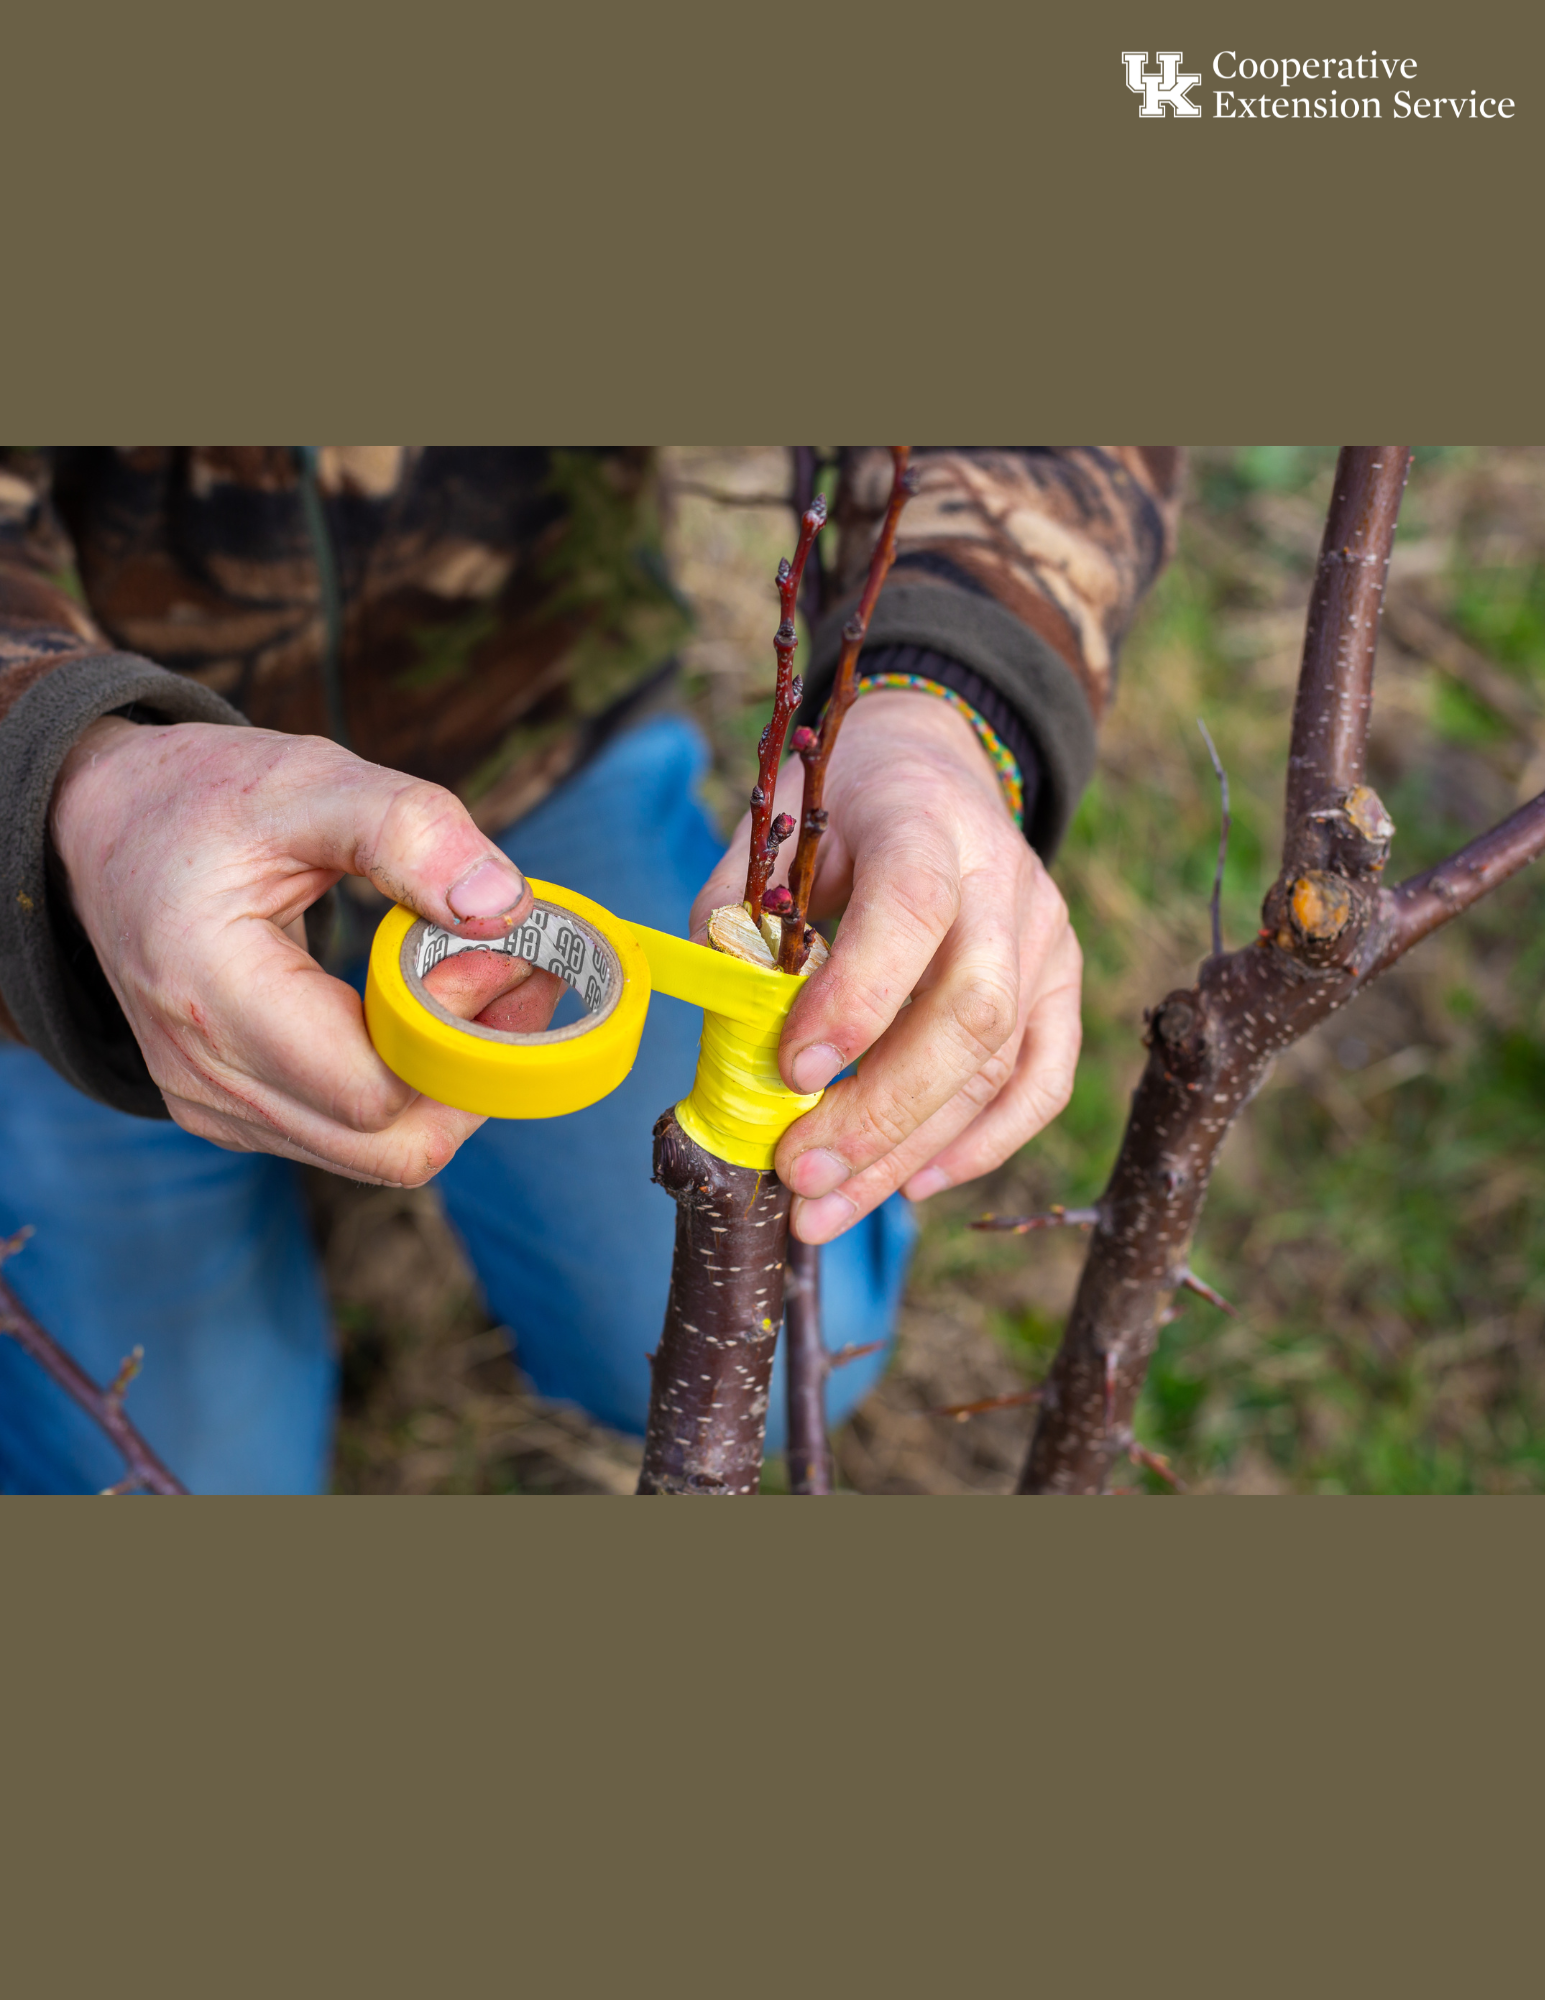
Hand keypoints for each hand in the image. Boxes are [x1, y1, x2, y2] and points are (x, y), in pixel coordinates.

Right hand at [51, 719, 551, 1182]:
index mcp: (210, 990)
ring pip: (382, 1153)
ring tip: (481, 975)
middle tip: (514, 971)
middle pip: (391, 1147)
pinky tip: (431, 1005)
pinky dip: (413, 1087)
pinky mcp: (238, 1113)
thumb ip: (409, 830)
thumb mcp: (308, 781)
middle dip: (474, 1069)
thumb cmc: (204, 801)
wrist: (108, 828)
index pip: (372, 1091)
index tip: (499, 948)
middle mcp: (204, 1074)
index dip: (458, 1034)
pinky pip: (355, 1138)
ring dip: (452, 1079)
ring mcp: (216, 1106)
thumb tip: (506, 908)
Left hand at [690, 691, 1081, 1243]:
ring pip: (1000, 1065)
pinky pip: (1041, 1082)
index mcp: (923, 821)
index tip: (791, 1069)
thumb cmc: (839, 810)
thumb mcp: (773, 834)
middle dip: (880, 1110)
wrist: (934, 772)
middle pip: (971, 1012)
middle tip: (797, 1171)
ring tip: (824, 1208)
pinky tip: (912, 1184)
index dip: (857, 997)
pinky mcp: (1064, 983)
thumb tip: (728, 1031)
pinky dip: (980, 1147)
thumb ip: (739, 921)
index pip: (910, 910)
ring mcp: (1045, 936)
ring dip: (908, 1152)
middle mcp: (1003, 879)